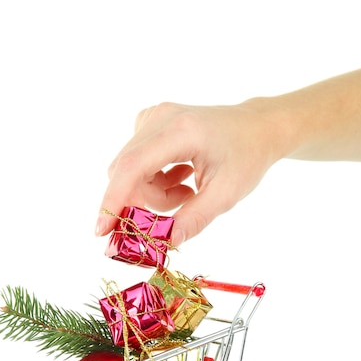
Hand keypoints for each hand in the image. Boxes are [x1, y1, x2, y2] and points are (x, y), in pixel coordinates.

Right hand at [95, 101, 280, 245]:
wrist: (257, 128)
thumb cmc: (246, 157)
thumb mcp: (226, 194)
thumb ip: (194, 219)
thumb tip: (165, 243)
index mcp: (180, 131)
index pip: (132, 167)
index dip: (113, 200)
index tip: (103, 230)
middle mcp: (160, 118)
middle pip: (127, 172)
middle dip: (144, 201)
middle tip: (179, 209)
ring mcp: (153, 117)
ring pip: (130, 170)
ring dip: (154, 192)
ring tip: (188, 191)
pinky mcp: (151, 123)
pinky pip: (137, 162)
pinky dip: (155, 179)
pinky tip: (182, 176)